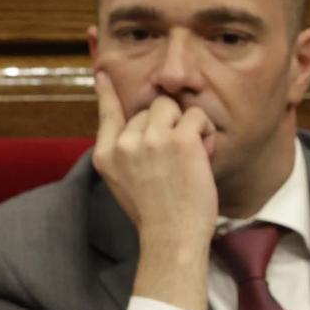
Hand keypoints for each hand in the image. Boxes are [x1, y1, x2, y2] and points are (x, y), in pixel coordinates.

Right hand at [90, 70, 218, 309]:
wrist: (170, 236)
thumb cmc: (154, 213)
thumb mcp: (123, 182)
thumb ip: (125, 152)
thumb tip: (138, 124)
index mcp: (105, 155)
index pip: (106, 113)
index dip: (107, 92)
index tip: (103, 73)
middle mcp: (122, 143)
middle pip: (149, 108)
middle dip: (168, 124)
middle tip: (176, 156)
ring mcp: (149, 140)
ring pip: (172, 106)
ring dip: (187, 124)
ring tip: (190, 154)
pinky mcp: (178, 140)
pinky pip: (196, 117)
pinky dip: (205, 133)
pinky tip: (202, 156)